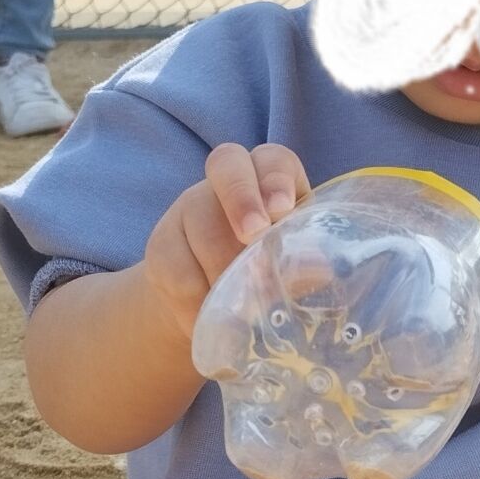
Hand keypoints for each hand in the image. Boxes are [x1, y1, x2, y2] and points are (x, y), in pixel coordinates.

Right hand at [144, 141, 310, 340]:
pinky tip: (209, 319)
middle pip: (227, 164)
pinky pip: (175, 266)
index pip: (273, 159)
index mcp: (273, 183)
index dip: (276, 178)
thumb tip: (317, 266)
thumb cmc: (270, 280)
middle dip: (241, 198)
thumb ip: (301, 264)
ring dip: (223, 267)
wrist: (217, 311)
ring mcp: (191, 208)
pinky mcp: (163, 244)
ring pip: (200, 220)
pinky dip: (196, 298)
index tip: (282, 209)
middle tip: (253, 237)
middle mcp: (230, 183)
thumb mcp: (291, 271)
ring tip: (241, 308)